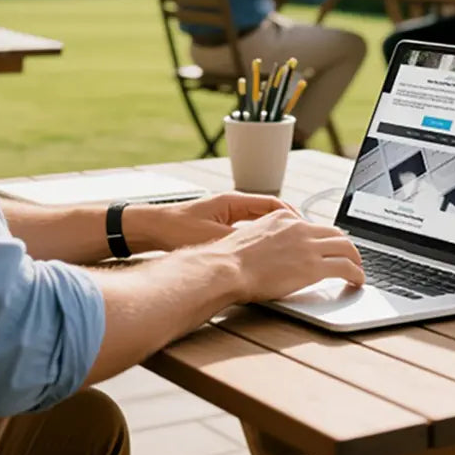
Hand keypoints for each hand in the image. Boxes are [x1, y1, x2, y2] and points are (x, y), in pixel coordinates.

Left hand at [127, 193, 297, 252]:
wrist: (150, 227)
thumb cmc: (176, 229)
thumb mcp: (211, 238)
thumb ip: (237, 242)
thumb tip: (263, 251)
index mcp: (233, 201)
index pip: (272, 203)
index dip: (291, 215)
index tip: (304, 227)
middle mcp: (232, 204)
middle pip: (269, 211)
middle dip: (287, 223)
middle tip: (303, 237)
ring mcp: (226, 214)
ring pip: (259, 220)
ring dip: (274, 230)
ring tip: (290, 245)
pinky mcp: (218, 225)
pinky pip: (247, 229)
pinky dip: (259, 237)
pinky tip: (264, 253)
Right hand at [210, 209, 364, 301]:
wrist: (227, 268)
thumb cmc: (231, 260)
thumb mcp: (251, 237)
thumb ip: (269, 239)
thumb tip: (275, 252)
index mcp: (283, 217)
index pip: (313, 225)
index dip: (326, 238)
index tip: (329, 247)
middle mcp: (299, 227)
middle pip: (335, 233)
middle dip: (346, 246)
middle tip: (350, 257)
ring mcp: (308, 246)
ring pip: (346, 247)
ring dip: (355, 260)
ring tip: (358, 270)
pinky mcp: (313, 266)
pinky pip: (345, 267)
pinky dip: (356, 273)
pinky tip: (357, 281)